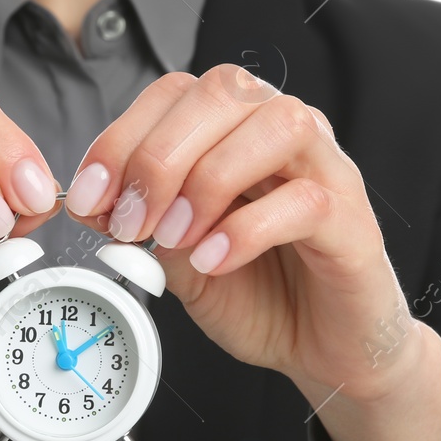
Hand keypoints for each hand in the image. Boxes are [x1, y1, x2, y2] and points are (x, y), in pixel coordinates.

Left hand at [62, 65, 440, 440]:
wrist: (324, 348)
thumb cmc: (260, 293)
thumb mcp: (179, 259)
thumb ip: (143, 225)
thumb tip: (91, 203)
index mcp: (235, 128)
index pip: (175, 92)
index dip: (121, 137)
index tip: (88, 196)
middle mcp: (282, 131)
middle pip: (222, 93)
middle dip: (158, 156)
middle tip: (131, 222)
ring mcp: (325, 168)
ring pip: (274, 127)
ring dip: (208, 180)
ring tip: (175, 238)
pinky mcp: (352, 218)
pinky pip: (305, 200)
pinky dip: (247, 229)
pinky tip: (215, 260)